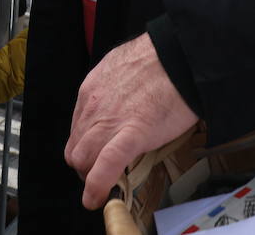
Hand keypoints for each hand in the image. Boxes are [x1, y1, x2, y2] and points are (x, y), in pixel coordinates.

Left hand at [65, 33, 199, 209]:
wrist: (179, 55)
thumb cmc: (159, 59)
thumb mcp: (122, 68)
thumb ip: (112, 89)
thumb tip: (118, 103)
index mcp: (91, 90)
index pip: (76, 129)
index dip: (85, 147)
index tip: (95, 156)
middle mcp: (93, 106)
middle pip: (75, 148)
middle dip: (85, 167)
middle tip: (100, 175)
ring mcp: (110, 121)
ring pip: (83, 160)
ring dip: (90, 178)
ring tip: (103, 188)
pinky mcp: (132, 133)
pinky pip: (106, 165)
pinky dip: (97, 186)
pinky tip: (96, 199)